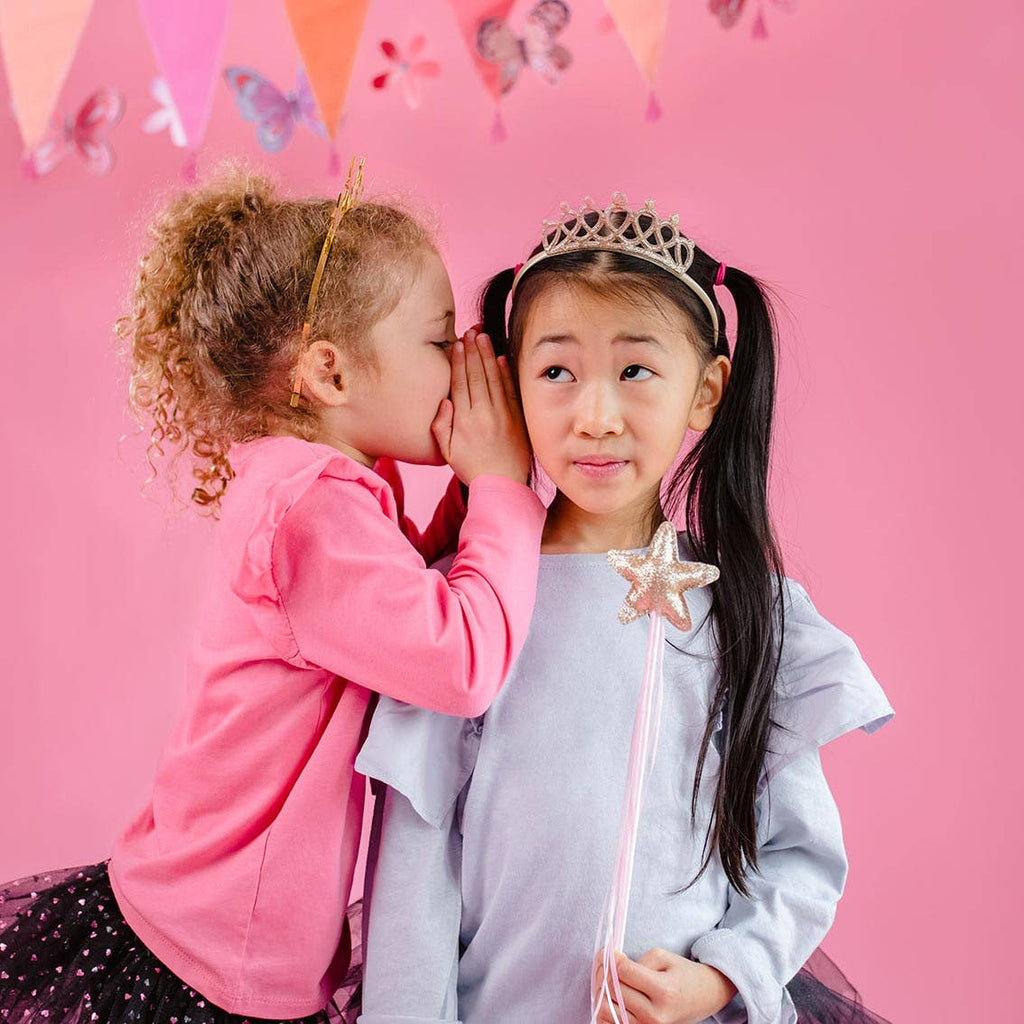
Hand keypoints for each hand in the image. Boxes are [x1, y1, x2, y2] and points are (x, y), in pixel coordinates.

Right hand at [431, 329, 531, 485]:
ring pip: (493, 378)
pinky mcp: (516, 417)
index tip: (456, 344)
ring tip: (483, 337)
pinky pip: (510, 390)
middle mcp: (483, 413)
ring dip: (487, 355)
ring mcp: (502, 414)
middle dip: (472, 351)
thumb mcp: (447, 452)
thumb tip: (444, 401)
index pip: (460, 383)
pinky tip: (501, 358)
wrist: (503, 484)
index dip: (458, 361)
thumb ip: (441, 426)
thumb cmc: (472, 468)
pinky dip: (505, 372)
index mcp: (464, 420)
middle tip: (470, 332)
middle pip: (476, 375)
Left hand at [592, 947, 737, 1023]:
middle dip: (604, 971)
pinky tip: (610, 995)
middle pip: (613, 989)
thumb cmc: (683, 974)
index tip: (609, 951)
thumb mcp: (663, 957)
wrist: (704, 997)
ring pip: (606, 1009)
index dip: (612, 958)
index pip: (623, 973)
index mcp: (663, 992)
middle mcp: (655, 1016)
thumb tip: (612, 965)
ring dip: (601, 990)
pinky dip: (605, 1008)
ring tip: (607, 978)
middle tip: (605, 961)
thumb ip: (636, 961)